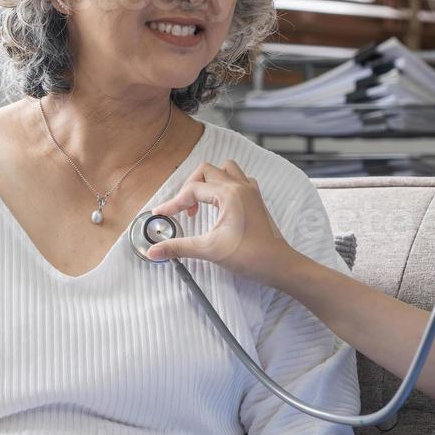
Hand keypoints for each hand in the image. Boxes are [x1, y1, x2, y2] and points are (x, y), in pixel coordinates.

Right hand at [146, 160, 291, 286]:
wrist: (278, 265)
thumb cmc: (251, 256)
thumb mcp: (209, 250)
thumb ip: (179, 247)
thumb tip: (155, 251)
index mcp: (229, 194)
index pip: (192, 190)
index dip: (173, 203)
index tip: (162, 214)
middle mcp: (240, 186)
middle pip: (206, 171)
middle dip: (189, 187)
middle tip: (182, 209)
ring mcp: (250, 191)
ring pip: (224, 169)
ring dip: (208, 181)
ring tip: (200, 202)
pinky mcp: (255, 199)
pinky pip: (239, 179)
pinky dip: (225, 185)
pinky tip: (219, 203)